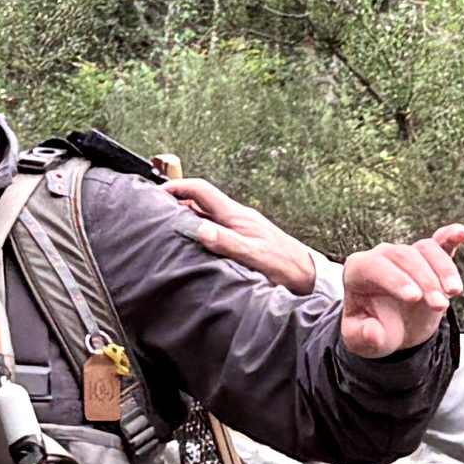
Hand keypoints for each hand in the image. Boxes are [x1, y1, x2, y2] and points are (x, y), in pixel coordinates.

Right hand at [161, 169, 331, 295]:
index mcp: (236, 215)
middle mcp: (236, 217)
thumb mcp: (253, 255)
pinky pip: (215, 229)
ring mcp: (240, 227)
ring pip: (207, 215)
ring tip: (168, 227)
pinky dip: (200, 230)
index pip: (201, 190)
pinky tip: (194, 244)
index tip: (157, 193)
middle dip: (177, 201)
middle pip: (200, 201)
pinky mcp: (244, 239)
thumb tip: (199, 229)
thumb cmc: (284, 266)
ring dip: (187, 217)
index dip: (178, 187)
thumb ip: (226, 242)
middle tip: (155, 210)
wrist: (308, 276)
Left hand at [335, 222, 463, 360]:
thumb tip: (373, 332)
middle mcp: (382, 256)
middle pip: (405, 256)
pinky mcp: (428, 259)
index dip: (396, 279)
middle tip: (439, 306)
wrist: (390, 330)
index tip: (415, 298)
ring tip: (454, 292)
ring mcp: (407, 255)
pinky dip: (452, 236)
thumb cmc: (372, 331)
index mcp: (359, 271)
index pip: (376, 266)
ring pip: (426, 249)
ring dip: (444, 269)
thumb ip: (363, 337)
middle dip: (425, 280)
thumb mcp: (362, 341)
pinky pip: (440, 241)